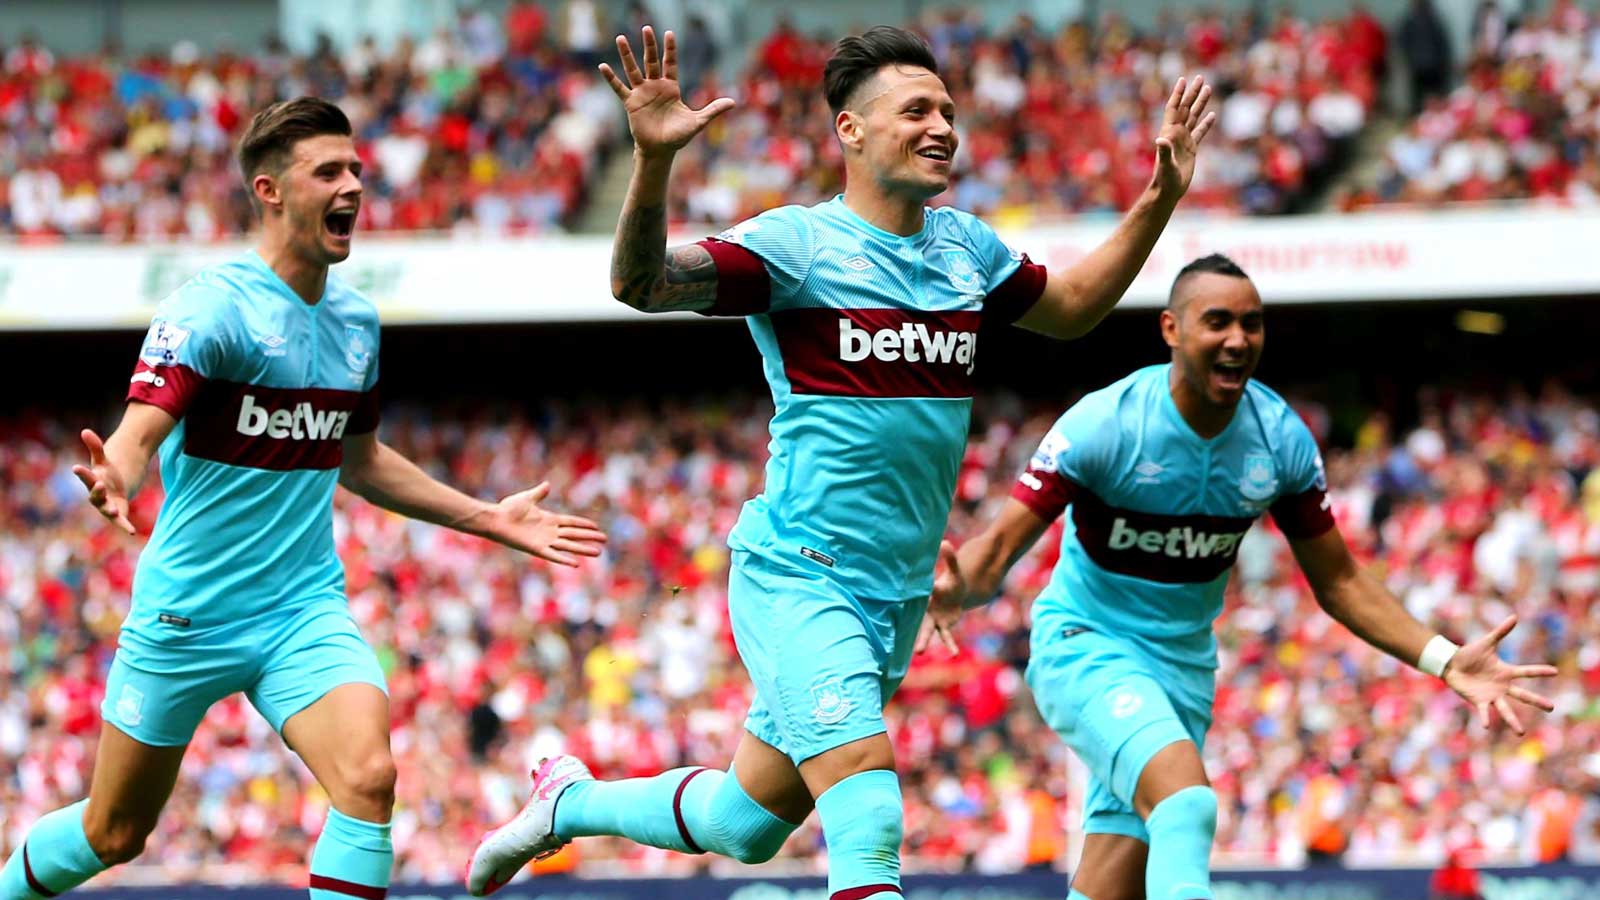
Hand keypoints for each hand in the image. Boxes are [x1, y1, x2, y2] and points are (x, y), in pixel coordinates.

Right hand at [71, 429, 134, 534]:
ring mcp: (107, 505)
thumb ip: (96, 447)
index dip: (82, 472)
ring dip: (109, 510)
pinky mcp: (118, 513)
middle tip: (99, 485)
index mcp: (93, 480)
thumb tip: (85, 431)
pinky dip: (125, 526)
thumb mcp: (104, 459)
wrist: (115, 488)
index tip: (76, 467)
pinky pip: (120, 521)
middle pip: (95, 494)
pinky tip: (132, 531)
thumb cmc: (106, 473)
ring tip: (113, 511)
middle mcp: (98, 495)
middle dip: (97, 491)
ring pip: (106, 509)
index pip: (86, 476)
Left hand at [477, 482, 606, 566]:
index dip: (584, 524)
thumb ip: (539, 493)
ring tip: (598, 552)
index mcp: (549, 519)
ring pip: (569, 545)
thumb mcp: (527, 498)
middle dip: (589, 537)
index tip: (597, 527)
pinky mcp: (536, 549)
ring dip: (583, 549)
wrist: (496, 519)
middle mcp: (549, 531)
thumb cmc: (508, 508)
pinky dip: (564, 560)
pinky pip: (553, 555)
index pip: (571, 522)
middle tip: (604, 540)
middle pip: (574, 534)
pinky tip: (576, 564)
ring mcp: (544, 541)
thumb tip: (547, 485)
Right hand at [599, 26, 735, 158]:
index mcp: (671, 88)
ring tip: (621, 38)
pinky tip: (603, 66)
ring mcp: (642, 93)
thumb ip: (713, 110)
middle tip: (647, 28)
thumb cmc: (678, 136)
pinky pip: (619, 88)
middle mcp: (655, 86)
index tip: (669, 33)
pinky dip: (611, 78)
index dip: (670, 49)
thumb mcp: (698, 122)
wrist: (661, 150)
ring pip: (633, 69)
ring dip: (627, 55)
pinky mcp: (631, 103)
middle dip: (649, 45)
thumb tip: (734, 102)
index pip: (670, 63)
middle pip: (651, 61)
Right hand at [916, 541, 966, 654]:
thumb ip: (950, 558)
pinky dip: (950, 644)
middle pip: (917, 619)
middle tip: (900, 632)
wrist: (956, 594)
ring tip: (919, 652)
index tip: (907, 596)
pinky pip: (946, 636)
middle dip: (909, 624)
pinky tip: (954, 653)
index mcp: (926, 594)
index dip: (916, 595)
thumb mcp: (955, 571)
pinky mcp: (944, 625)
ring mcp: (934, 619)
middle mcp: (926, 609)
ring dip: (923, 640)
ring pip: (927, 631)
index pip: (919, 595)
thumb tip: (944, 542)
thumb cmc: (952, 581)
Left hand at [1150, 75, 1216, 199]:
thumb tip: (1160, 141)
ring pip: (1194, 117)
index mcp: (1169, 133)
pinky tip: (1212, 115)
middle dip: (1192, 93)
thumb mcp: (1165, 165)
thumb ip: (1164, 152)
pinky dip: (1206, 123)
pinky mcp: (1192, 149)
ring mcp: (1184, 140)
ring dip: (1200, 103)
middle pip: (1185, 108)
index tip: (1183, 79)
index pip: (1173, 108)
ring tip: (1208, 88)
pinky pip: (1200, 132)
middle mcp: (1176, 134)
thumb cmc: (1165, 179)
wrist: (1168, 191)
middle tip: (1201, 77)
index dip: (1178, 94)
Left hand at [1443, 614, 1558, 734]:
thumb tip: (1514, 617)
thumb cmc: (1470, 654)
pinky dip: (1485, 718)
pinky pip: (1483, 711)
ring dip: (1512, 721)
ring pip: (1505, 709)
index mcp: (1506, 672)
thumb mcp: (1487, 643)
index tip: (1555, 671)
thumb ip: (1500, 632)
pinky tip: (1486, 726)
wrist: (1452, 664)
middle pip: (1523, 695)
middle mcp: (1502, 686)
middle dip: (1537, 701)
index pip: (1526, 672)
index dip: (1540, 671)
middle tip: (1552, 708)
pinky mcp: (1478, 701)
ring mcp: (1491, 695)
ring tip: (1520, 732)